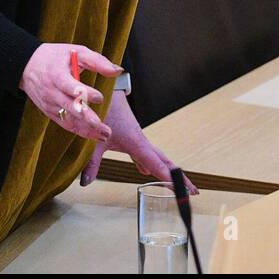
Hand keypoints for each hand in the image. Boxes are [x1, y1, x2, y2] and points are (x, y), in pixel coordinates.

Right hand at [20, 43, 117, 142]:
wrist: (26, 66)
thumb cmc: (55, 57)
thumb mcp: (76, 52)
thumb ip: (97, 61)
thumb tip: (118, 70)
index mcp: (57, 75)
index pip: (70, 86)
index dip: (84, 93)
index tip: (99, 97)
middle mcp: (51, 92)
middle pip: (69, 107)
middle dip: (86, 118)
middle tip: (102, 126)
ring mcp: (49, 104)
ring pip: (68, 120)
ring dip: (86, 129)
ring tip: (105, 135)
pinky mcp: (49, 112)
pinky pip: (65, 124)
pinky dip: (79, 131)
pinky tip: (94, 135)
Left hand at [80, 89, 197, 193]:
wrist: (103, 87)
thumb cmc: (101, 109)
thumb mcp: (94, 139)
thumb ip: (91, 163)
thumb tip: (85, 183)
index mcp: (136, 142)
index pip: (157, 165)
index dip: (170, 180)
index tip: (182, 192)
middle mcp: (140, 140)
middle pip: (165, 162)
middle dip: (179, 177)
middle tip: (193, 192)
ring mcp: (137, 137)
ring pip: (157, 156)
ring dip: (168, 170)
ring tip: (178, 184)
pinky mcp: (131, 135)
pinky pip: (146, 152)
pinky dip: (151, 161)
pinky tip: (146, 170)